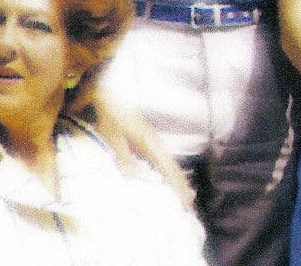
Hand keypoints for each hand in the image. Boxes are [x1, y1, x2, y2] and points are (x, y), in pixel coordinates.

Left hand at [84, 94, 193, 208]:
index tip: (185, 201)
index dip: (177, 185)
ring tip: (184, 194)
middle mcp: (155, 143)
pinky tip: (166, 177)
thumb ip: (124, 157)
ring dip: (176, 178)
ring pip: (169, 162)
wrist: (111, 97)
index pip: (168, 169)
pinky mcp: (148, 139)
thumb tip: (134, 178)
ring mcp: (153, 140)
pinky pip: (162, 158)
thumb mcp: (114, 138)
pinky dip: (168, 170)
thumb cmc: (111, 117)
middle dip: (181, 185)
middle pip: (173, 167)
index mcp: (149, 143)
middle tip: (189, 204)